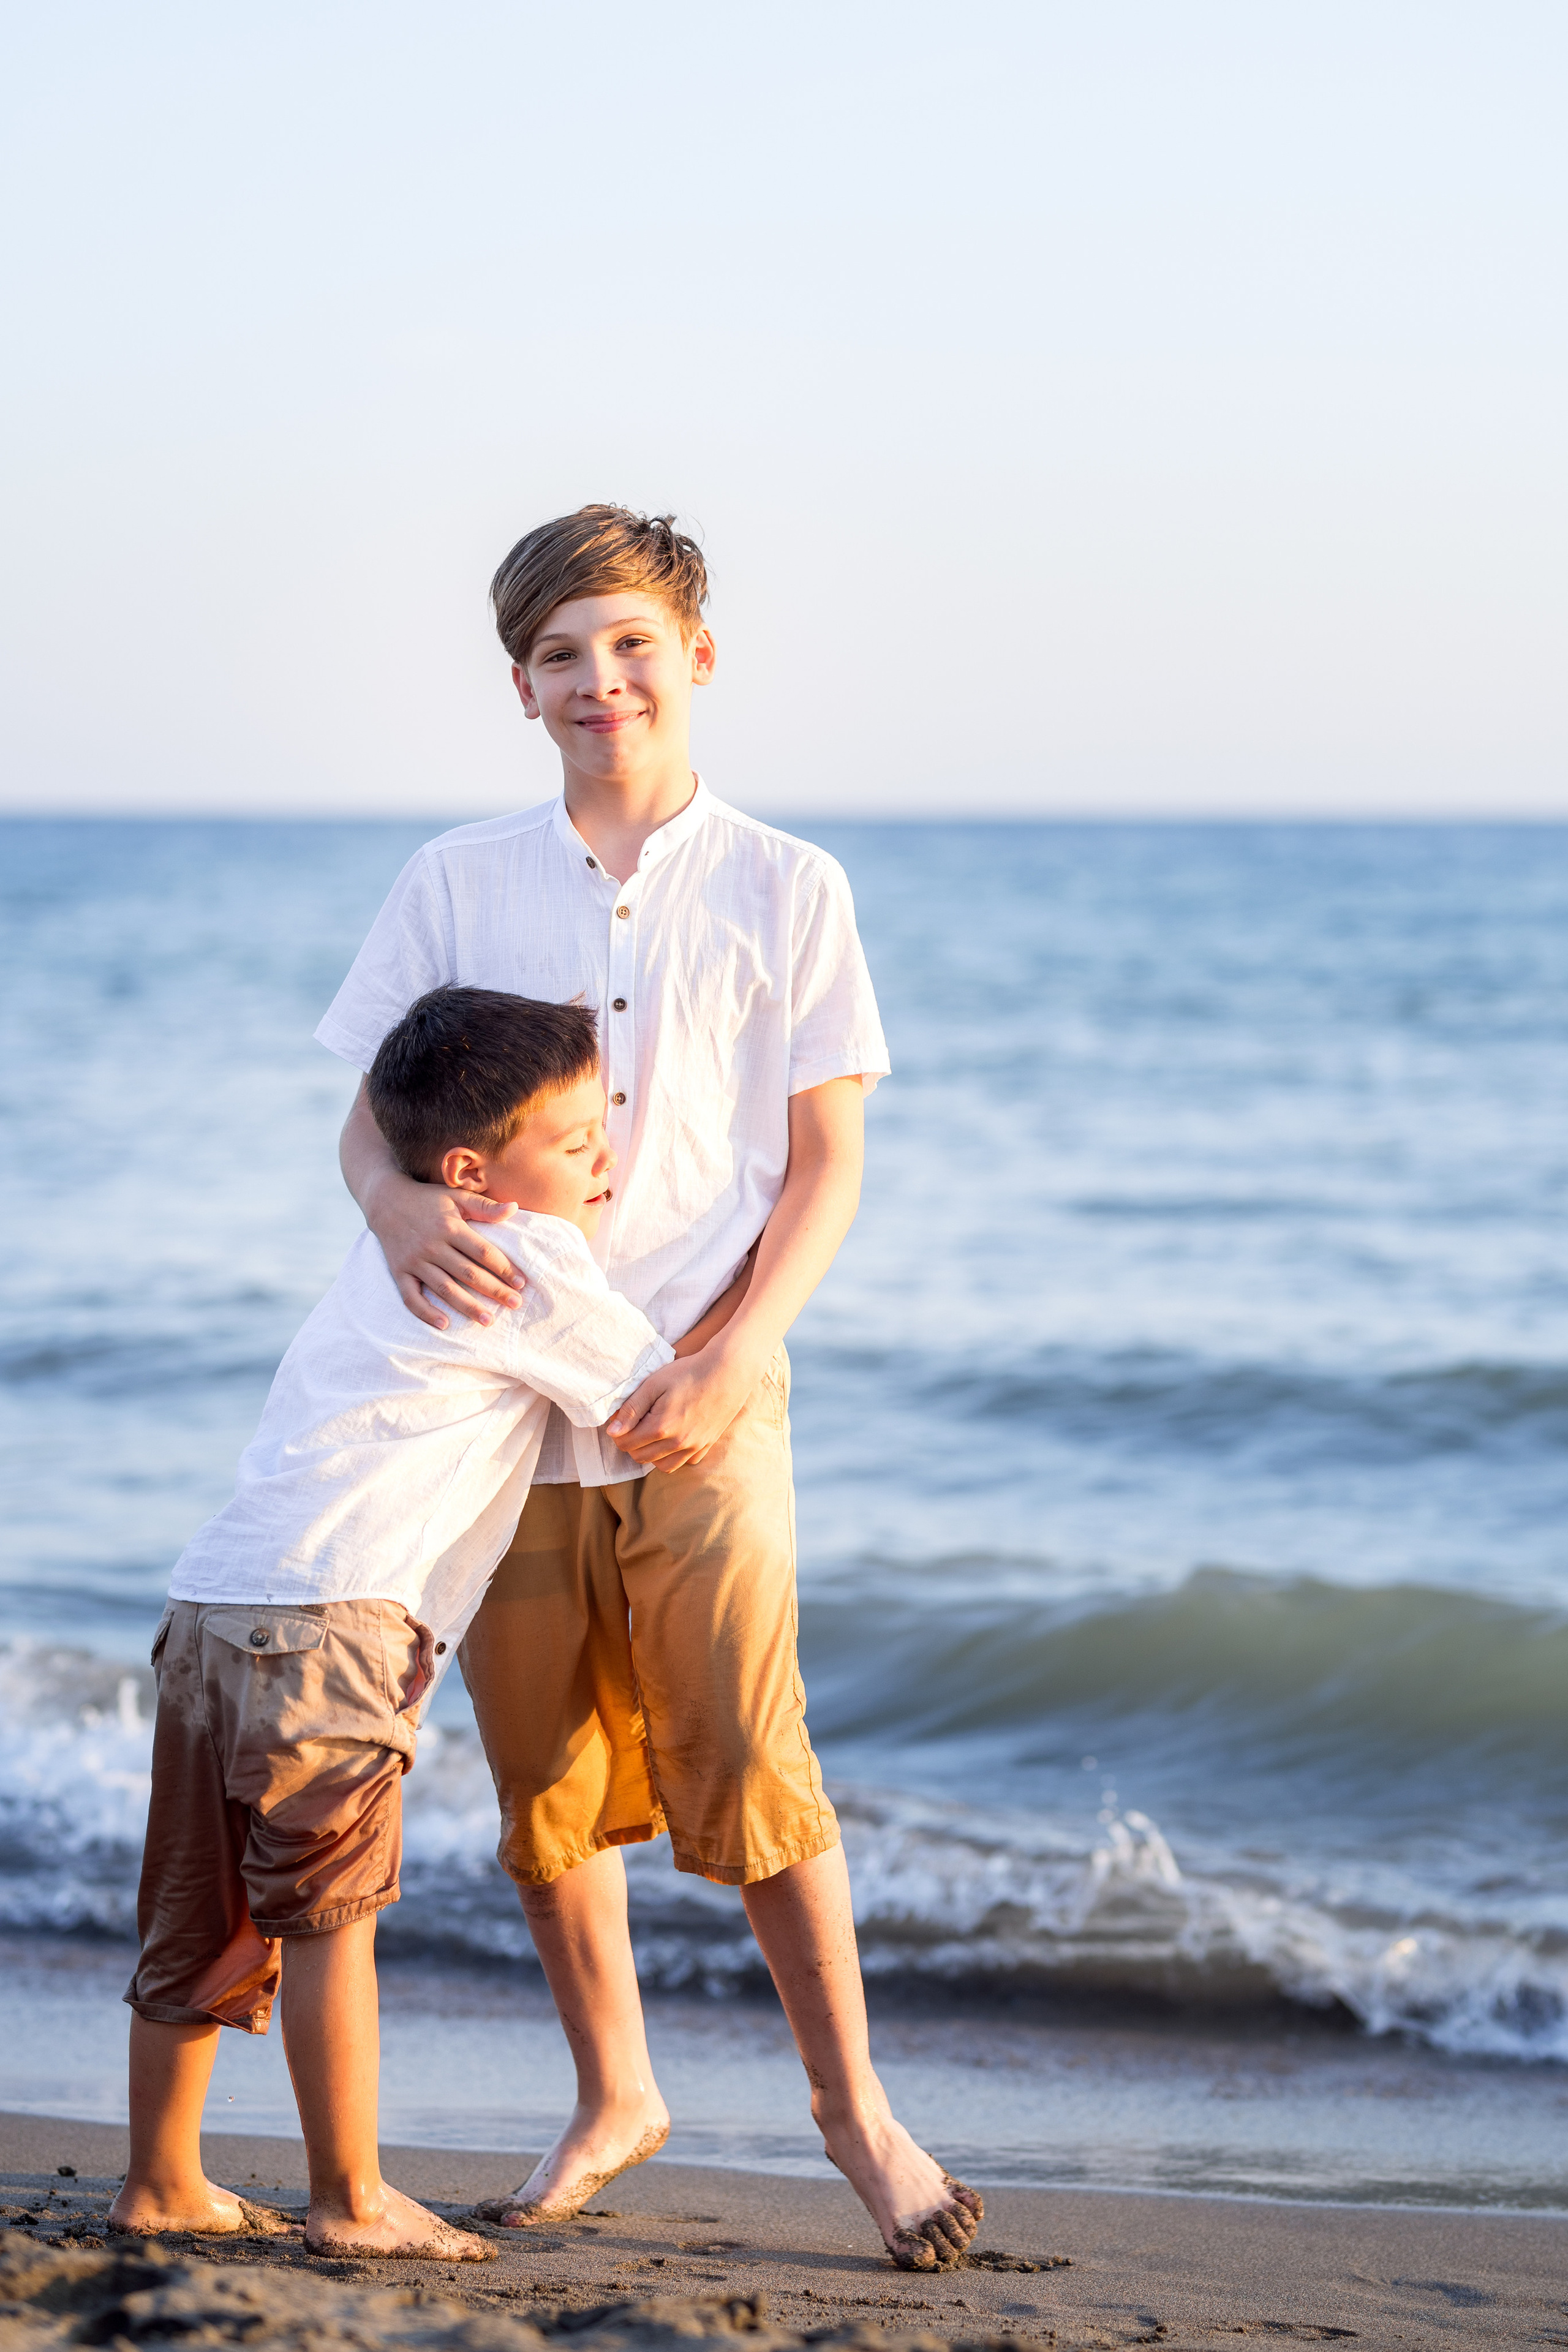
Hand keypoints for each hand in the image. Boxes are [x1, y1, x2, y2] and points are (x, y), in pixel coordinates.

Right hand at [365, 1168, 523, 1330]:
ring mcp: (414, 1261)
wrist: (385, 1200)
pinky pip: (411, 1297)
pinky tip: (444, 1324)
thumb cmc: (428, 1199)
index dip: (504, 1269)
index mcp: (450, 1227)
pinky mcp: (399, 1272)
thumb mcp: (457, 1196)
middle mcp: (432, 1246)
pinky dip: (426, 1312)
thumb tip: (514, 1208)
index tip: (521, 1283)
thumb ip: (485, 1206)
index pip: (483, 1253)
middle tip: (515, 1304)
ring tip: (488, 1320)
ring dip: (467, 1306)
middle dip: (494, 1291)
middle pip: (468, 1274)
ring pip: (444, 1289)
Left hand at [605, 1340, 765, 1472]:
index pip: (626, 1444)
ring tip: (652, 1432)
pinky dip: (673, 1455)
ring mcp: (693, 1447)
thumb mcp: (654, 1384)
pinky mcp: (706, 1446)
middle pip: (640, 1457)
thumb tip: (612, 1432)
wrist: (727, 1372)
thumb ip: (631, 1409)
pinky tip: (673, 1437)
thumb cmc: (688, 1372)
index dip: (618, 1432)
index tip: (622, 1418)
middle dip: (632, 1442)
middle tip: (635, 1423)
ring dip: (651, 1453)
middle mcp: (677, 1443)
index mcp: (661, 1427)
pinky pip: (683, 1463)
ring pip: (660, 1465)